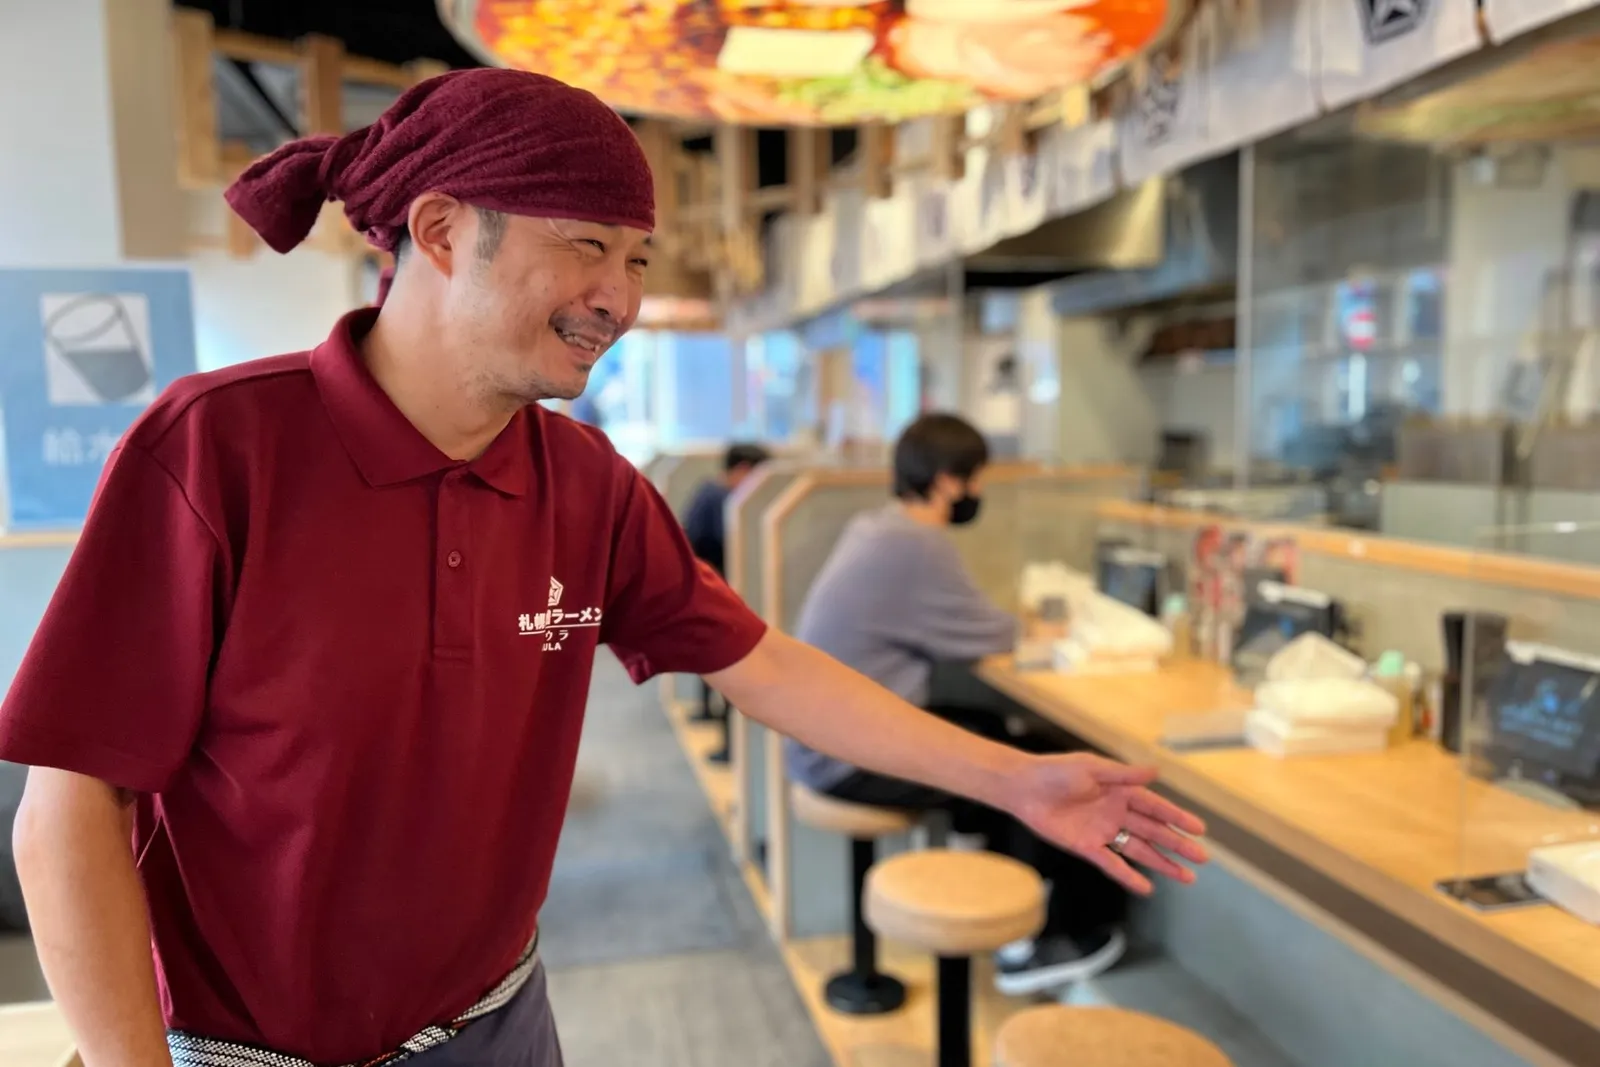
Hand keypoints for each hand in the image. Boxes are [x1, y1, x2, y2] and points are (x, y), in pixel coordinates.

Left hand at [1005, 753, 1208, 895]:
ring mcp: (1103, 832)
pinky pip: (1112, 864)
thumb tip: (1156, 771)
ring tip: (1186, 876)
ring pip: (1139, 850)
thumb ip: (1123, 774)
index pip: (1155, 806)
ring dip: (1162, 863)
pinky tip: (1147, 888)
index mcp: (1120, 790)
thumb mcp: (1091, 767)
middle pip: (1153, 831)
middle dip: (1177, 844)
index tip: (1199, 830)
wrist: (1023, 788)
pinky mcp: (1086, 847)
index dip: (1177, 818)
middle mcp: (1116, 812)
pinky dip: (1129, 876)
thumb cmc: (1055, 772)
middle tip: (1202, 858)